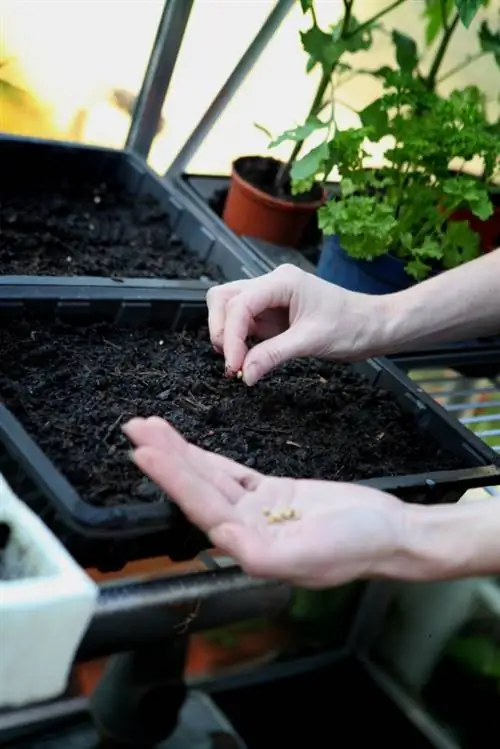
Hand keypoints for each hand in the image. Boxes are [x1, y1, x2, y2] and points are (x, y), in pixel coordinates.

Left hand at [123, 416, 404, 586]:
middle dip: (164, 457)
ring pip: (209, 477)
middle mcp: (244, 530)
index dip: (171, 479)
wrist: (389, 533)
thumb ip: (262, 553)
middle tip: (135, 428)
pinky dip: (207, 458)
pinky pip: (231, 472)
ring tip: (150, 428)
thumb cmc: (358, 546)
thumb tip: (219, 538)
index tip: (144, 452)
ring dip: (179, 453)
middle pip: (196, 488)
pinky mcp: (270, 494)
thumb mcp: (311, 554)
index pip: (201, 507)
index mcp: (249, 547)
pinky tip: (186, 447)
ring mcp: (256, 511)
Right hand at [206, 264, 381, 385]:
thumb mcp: (312, 342)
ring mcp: (269, 299)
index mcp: (282, 282)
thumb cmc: (351, 326)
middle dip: (220, 330)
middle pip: (224, 298)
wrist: (373, 327)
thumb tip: (245, 374)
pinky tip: (247, 360)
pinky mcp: (271, 315)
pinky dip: (238, 341)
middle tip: (232, 363)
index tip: (233, 365)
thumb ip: (274, 355)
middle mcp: (271, 285)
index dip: (230, 335)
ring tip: (238, 363)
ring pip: (228, 308)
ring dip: (226, 335)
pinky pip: (243, 324)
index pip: (240, 303)